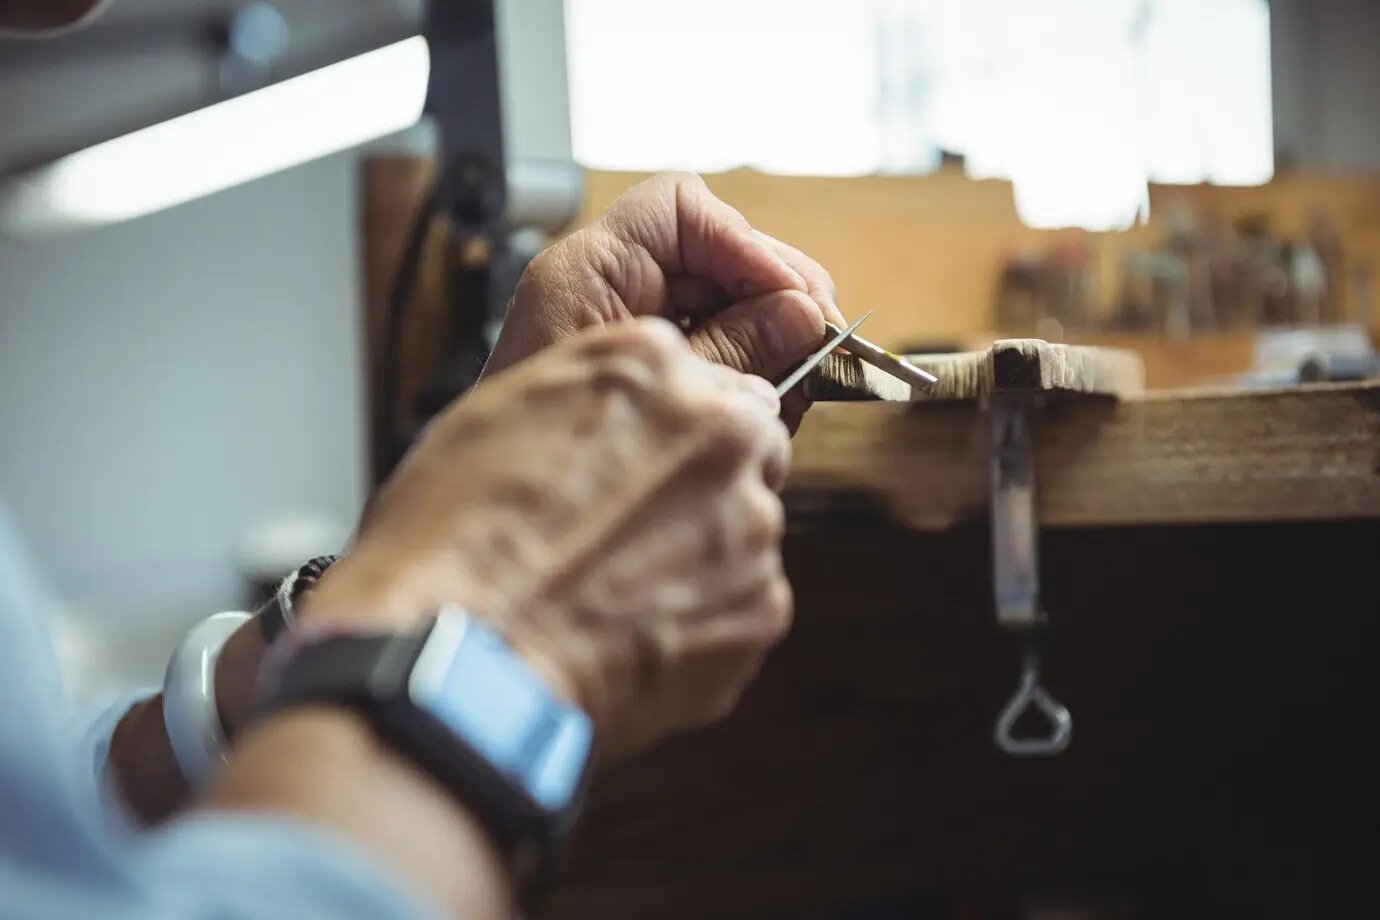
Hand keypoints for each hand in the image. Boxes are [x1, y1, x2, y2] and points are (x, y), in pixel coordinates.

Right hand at [305, 318, 793, 760]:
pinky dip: (701, 625)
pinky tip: (631, 640)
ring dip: (700, 557)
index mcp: (652, 366)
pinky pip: (743, 607)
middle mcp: (720, 432)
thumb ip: (588, 397)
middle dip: (704, 486)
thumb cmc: (452, 541)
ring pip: (746, 532)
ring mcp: (750, 523)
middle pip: (746, 449)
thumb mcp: (499, 414)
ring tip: (615, 598)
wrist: (463, 657)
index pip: (703, 383)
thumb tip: (616, 419)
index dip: (668, 433)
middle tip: (633, 536)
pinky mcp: (761, 608)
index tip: (638, 470)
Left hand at [482, 172, 845, 431]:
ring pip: (725, 305)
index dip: (742, 243)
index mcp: (588, 274)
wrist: (503, 540)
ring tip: (801, 380)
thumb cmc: (547, 461)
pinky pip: (713, 350)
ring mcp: (629, 329)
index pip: (676, 210)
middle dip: (774, 295)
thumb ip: (729, 352)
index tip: (788, 295)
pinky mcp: (647, 371)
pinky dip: (749, 374)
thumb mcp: (654, 396)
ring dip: (771, 339)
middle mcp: (607, 289)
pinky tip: (773, 404)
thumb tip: (802, 317)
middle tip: (821, 337)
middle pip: (714, 256)